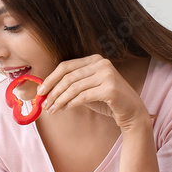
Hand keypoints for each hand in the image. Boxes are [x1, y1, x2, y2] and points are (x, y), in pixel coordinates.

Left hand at [37, 55, 151, 131]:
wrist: (132, 112)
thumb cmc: (107, 101)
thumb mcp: (87, 90)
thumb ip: (71, 87)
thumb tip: (46, 92)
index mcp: (94, 59)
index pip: (66, 66)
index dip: (50, 78)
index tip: (40, 91)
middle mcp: (101, 63)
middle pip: (68, 76)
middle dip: (53, 91)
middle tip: (44, 104)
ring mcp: (107, 74)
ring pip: (74, 87)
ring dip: (59, 100)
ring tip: (51, 110)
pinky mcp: (110, 88)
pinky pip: (83, 96)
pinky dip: (70, 104)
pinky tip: (63, 109)